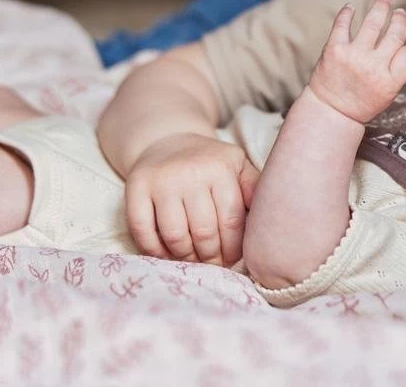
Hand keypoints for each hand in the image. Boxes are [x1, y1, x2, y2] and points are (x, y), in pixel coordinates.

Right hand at [123, 131, 259, 265]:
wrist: (167, 140)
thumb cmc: (209, 162)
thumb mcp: (237, 165)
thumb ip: (255, 188)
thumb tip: (269, 217)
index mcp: (221, 168)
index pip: (231, 222)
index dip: (233, 248)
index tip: (233, 259)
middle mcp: (190, 173)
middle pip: (204, 232)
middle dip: (211, 257)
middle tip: (213, 264)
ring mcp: (161, 181)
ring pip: (175, 236)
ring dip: (185, 257)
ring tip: (193, 259)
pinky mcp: (135, 188)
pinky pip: (142, 230)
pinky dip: (154, 250)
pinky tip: (165, 253)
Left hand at [307, 0, 405, 122]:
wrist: (330, 112)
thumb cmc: (362, 103)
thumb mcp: (388, 93)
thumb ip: (402, 70)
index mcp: (390, 81)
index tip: (404, 28)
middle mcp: (373, 67)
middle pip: (394, 35)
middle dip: (398, 20)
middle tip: (399, 11)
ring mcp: (353, 57)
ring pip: (372, 25)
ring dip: (380, 8)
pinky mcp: (334, 50)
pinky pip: (343, 25)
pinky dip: (347, 14)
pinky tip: (351, 7)